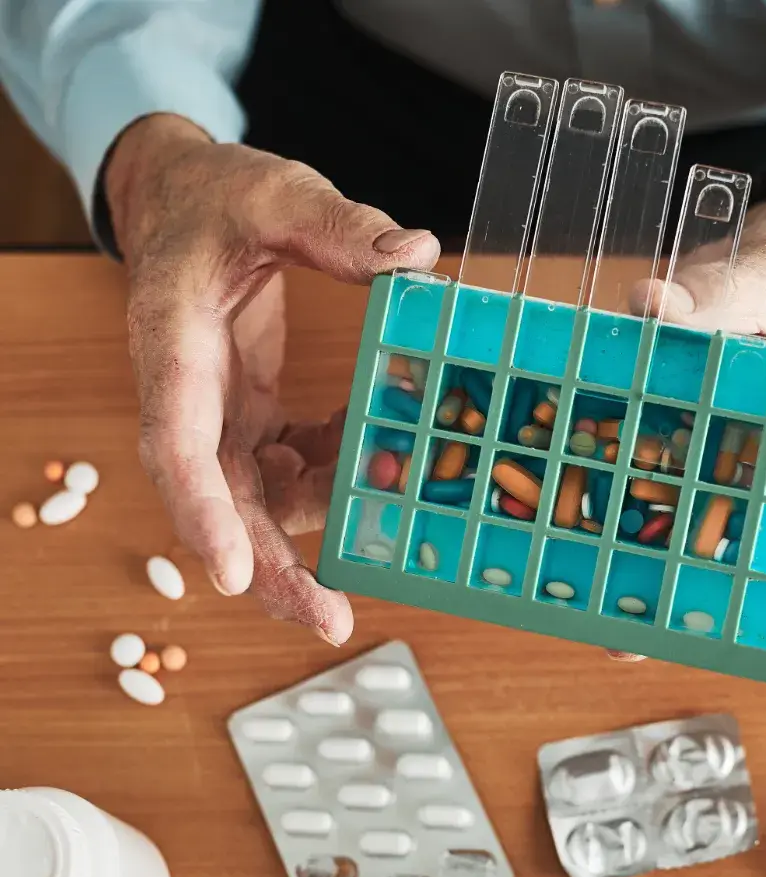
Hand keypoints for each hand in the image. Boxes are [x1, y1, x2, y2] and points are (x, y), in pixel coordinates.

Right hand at [106, 114, 440, 644]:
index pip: (178, 442)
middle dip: (266, 568)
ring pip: (253, 499)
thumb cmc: (218, 196)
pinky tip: (374, 466)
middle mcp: (188, 396)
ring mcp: (217, 414)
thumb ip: (337, 226)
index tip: (230, 575)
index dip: (202, 513)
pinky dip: (329, 476)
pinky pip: (284, 467)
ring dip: (313, 527)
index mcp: (175, 345)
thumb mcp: (276, 194)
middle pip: (217, 501)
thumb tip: (418, 258)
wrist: (182, 202)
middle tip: (332, 620)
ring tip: (381, 537)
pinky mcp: (247, 415)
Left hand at [614, 186, 765, 674]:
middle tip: (655, 648)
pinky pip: (681, 490)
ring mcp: (750, 458)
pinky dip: (648, 516)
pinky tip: (599, 535)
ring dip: (675, 575)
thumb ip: (710, 300)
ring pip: (719, 531)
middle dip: (729, 611)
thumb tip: (647, 305)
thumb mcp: (757, 284)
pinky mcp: (709, 444)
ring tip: (613, 619)